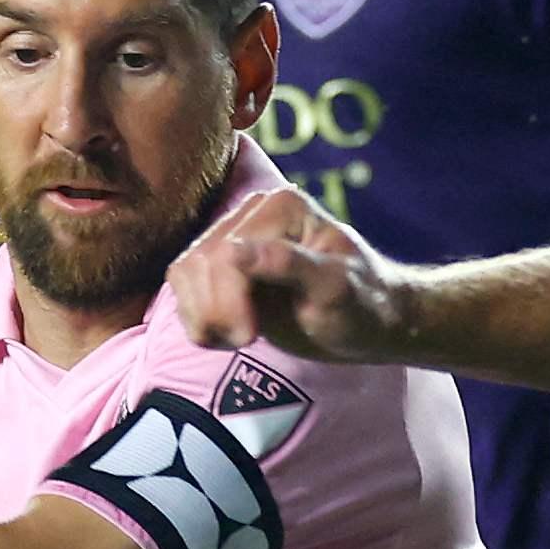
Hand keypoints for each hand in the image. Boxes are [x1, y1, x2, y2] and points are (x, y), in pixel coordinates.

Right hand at [168, 184, 416, 365]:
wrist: (366, 321)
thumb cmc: (362, 305)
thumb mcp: (335, 289)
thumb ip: (288, 265)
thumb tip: (235, 252)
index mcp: (282, 207)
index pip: (226, 253)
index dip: (228, 300)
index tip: (249, 339)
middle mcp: (253, 212)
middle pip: (198, 262)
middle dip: (214, 311)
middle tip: (245, 342)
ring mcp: (234, 237)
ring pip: (183, 273)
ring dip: (201, 317)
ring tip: (238, 340)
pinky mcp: (222, 266)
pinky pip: (183, 288)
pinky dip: (196, 318)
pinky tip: (226, 336)